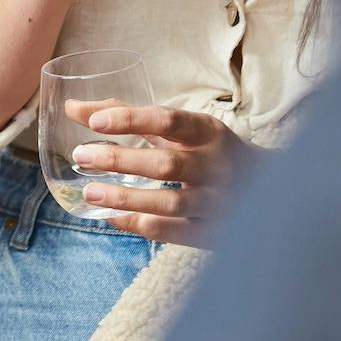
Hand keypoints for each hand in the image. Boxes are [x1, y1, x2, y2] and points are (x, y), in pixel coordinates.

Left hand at [66, 99, 251, 245]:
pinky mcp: (213, 232)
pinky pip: (172, 233)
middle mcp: (217, 166)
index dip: (131, 120)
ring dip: (126, 198)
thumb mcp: (178, 127)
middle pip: (166, 165)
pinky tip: (110, 216)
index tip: (94, 122)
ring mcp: (218, 203)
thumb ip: (127, 115)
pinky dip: (138, 225)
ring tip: (89, 191)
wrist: (269, 189)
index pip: (168, 121)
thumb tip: (71, 108)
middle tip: (81, 157)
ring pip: (169, 203)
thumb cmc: (205, 150)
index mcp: (209, 132)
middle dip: (120, 161)